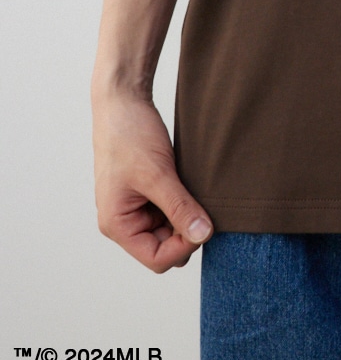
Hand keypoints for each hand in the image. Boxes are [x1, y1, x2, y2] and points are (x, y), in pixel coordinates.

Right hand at [92, 91, 213, 273]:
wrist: (122, 101)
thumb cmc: (129, 135)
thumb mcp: (158, 174)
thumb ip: (180, 207)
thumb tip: (203, 235)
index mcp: (117, 224)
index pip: (156, 258)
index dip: (184, 246)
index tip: (205, 223)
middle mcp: (123, 221)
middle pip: (164, 247)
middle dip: (186, 231)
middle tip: (203, 205)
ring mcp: (135, 207)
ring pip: (170, 229)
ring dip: (186, 215)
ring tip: (194, 190)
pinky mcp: (146, 193)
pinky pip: (169, 210)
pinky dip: (183, 202)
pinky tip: (190, 184)